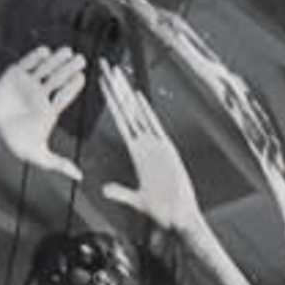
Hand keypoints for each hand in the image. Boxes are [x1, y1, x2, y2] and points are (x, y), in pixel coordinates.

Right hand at [0, 45, 85, 175]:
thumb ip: (59, 164)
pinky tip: (44, 51)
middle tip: (81, 59)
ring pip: (45, 69)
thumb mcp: (40, 157)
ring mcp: (29, 84)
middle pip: (58, 79)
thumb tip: (79, 176)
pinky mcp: (15, 76)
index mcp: (50, 110)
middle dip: (69, 69)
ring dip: (56, 60)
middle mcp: (42, 95)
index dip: (73, 86)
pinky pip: (27, 64)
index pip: (65, 95)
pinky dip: (34, 57)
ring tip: (67, 51)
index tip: (81, 77)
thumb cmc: (16, 144)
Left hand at [96, 61, 200, 233]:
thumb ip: (120, 193)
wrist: (180, 218)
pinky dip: (145, 111)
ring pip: (137, 113)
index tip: (103, 86)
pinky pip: (153, 127)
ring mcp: (156, 145)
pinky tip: (137, 97)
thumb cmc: (163, 211)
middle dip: (116, 89)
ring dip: (125, 93)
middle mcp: (146, 145)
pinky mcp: (166, 150)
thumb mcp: (137, 200)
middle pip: (127, 110)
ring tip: (115, 74)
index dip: (112, 103)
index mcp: (138, 154)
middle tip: (105, 67)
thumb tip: (104, 190)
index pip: (121, 121)